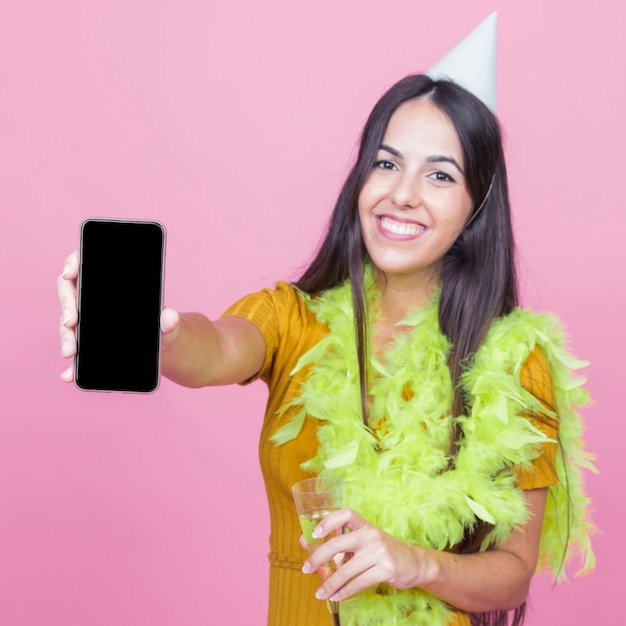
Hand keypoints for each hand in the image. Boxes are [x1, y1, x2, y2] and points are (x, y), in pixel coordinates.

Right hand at [56, 250, 179, 381]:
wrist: (164, 345)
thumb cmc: (164, 325)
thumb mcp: (170, 322)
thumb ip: (170, 320)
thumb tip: (170, 316)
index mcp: (110, 284)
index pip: (85, 265)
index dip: (74, 263)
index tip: (71, 272)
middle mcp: (94, 300)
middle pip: (70, 294)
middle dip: (67, 307)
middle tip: (71, 321)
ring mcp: (89, 322)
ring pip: (69, 324)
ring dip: (66, 337)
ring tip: (70, 352)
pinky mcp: (89, 344)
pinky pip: (76, 352)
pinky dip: (72, 365)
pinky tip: (70, 374)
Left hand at [301, 508, 431, 602]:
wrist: (413, 562)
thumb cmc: (381, 550)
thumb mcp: (362, 541)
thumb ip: (337, 541)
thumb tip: (304, 542)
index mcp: (364, 524)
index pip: (345, 514)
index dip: (329, 520)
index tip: (315, 533)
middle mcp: (371, 534)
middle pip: (338, 543)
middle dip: (318, 557)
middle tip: (306, 568)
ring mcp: (379, 551)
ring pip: (346, 569)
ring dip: (330, 583)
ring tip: (320, 593)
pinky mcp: (386, 569)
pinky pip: (359, 582)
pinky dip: (345, 591)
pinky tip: (336, 596)